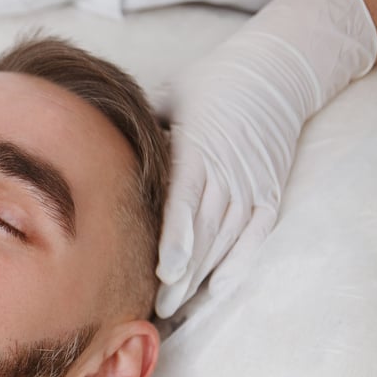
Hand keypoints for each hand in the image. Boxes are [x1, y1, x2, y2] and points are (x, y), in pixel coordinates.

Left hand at [154, 0, 376, 317]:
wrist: (277, 69)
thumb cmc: (211, 82)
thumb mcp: (170, 96)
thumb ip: (142, 127)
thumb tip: (99, 147)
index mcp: (200, 148)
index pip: (187, 201)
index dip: (177, 238)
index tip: (166, 270)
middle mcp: (229, 172)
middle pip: (205, 232)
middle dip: (182, 273)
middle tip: (158, 306)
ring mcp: (253, 185)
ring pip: (227, 240)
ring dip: (202, 276)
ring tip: (175, 306)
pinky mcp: (269, 193)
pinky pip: (256, 236)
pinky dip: (239, 263)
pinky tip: (218, 290)